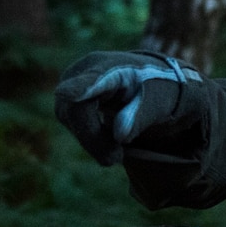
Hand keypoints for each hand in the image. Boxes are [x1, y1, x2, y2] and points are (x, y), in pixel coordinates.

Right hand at [55, 51, 200, 164]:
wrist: (150, 82)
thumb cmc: (156, 90)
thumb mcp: (157, 103)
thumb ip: (140, 117)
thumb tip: (120, 136)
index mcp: (113, 68)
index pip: (93, 78)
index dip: (80, 88)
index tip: (68, 95)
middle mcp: (85, 71)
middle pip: (74, 108)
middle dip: (92, 138)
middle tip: (115, 159)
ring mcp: (72, 84)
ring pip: (68, 119)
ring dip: (92, 141)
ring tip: (117, 152)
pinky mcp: (68, 99)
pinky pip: (71, 123)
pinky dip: (90, 138)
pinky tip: (108, 141)